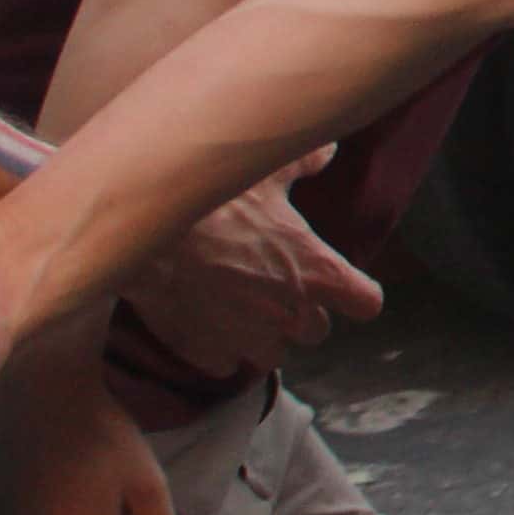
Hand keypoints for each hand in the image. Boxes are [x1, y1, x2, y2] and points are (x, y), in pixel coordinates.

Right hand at [116, 163, 375, 378]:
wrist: (147, 237)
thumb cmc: (215, 201)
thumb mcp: (266, 173)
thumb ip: (304, 163)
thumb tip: (327, 150)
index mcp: (316, 273)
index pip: (366, 302)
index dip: (357, 293)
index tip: (344, 285)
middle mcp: (290, 313)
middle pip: (317, 332)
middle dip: (303, 316)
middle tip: (278, 291)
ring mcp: (248, 338)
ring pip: (273, 356)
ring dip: (263, 338)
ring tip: (242, 312)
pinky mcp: (207, 352)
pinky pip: (224, 364)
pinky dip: (218, 350)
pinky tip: (205, 324)